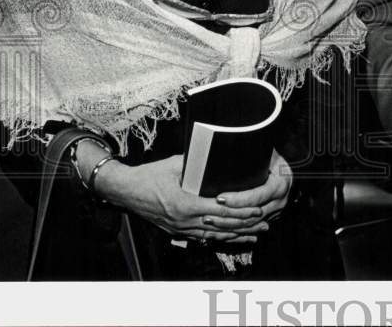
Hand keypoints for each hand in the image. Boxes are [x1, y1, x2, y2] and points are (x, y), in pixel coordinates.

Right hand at [92, 150, 288, 245]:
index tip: (258, 209)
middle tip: (264, 222)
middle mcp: (185, 221)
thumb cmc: (149, 176)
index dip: (241, 211)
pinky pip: (203, 238)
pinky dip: (220, 238)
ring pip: (214, 235)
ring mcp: (181, 228)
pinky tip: (232, 238)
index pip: (221, 210)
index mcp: (186, 204)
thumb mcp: (175, 164)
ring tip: (256, 233)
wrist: (126, 191)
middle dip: (245, 224)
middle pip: (222, 226)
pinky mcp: (178, 231)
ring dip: (237, 235)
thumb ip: (197, 162)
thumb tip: (215, 152)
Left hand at [212, 149, 292, 232]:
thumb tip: (233, 143)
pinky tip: (218, 231)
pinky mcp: (269, 218)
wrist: (289, 174)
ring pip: (249, 225)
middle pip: (251, 215)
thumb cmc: (277, 161)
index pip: (256, 196)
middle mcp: (280, 201)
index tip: (219, 198)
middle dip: (227, 216)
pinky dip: (233, 231)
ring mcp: (275, 212)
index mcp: (280, 185)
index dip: (237, 199)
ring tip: (209, 221)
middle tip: (207, 214)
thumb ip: (255, 153)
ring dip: (227, 226)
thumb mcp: (269, 154)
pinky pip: (250, 228)